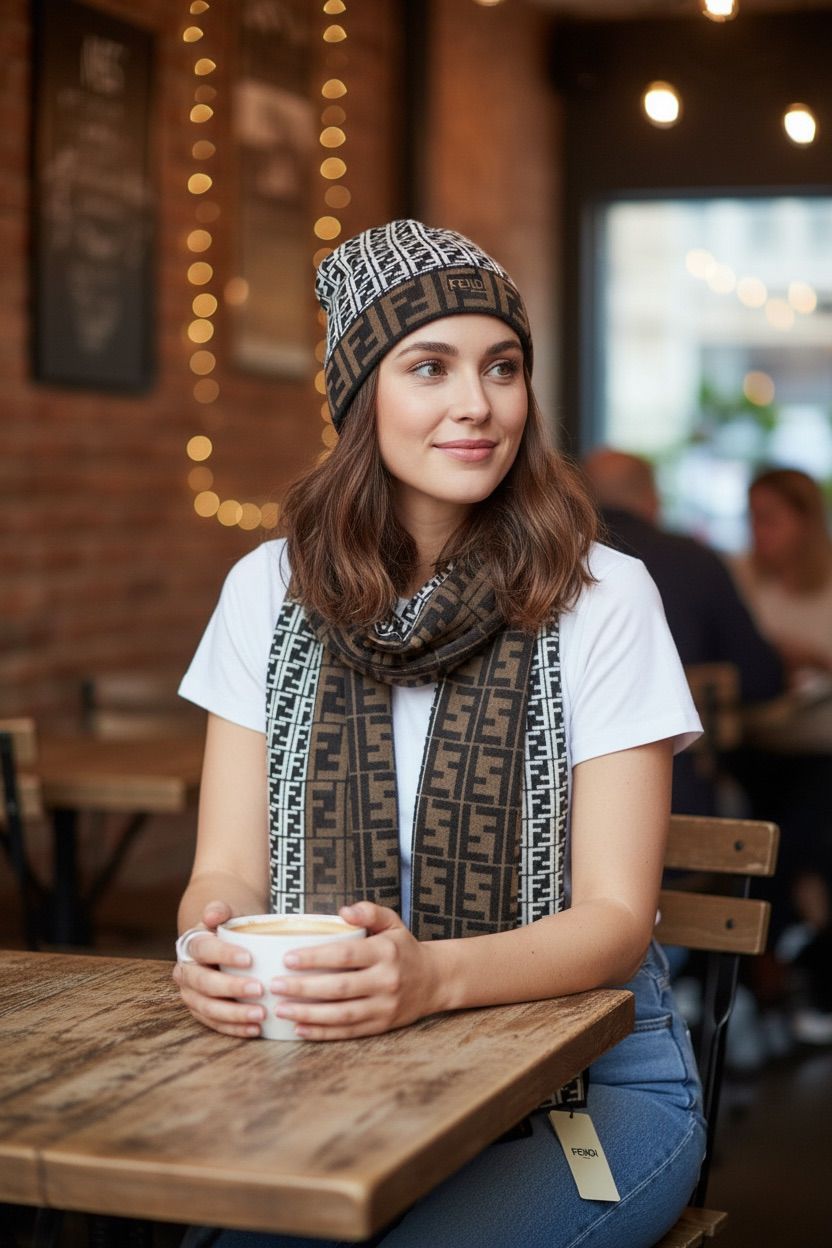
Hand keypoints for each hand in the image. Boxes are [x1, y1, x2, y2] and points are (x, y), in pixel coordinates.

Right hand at [172, 900, 265, 1038]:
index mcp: (192, 945)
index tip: (250, 959)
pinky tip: (254, 1029)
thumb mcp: (229, 912)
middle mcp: (186, 971)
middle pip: (203, 983)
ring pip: (207, 1007)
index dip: (224, 954)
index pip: (204, 949)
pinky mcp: (201, 1011)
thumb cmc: (233, 927)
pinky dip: (233, 1028)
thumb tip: (212, 915)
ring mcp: (191, 994)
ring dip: (234, 1014)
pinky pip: (214, 1023)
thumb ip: (221, 909)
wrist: (228, 941)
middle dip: (231, 988)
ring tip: (260, 1015)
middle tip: (259, 989)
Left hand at [269, 902, 439, 1040]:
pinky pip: (348, 1032)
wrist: (435, 980)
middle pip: (339, 988)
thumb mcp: (392, 922)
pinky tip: (299, 1029)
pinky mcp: (382, 1026)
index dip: (315, 958)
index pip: (345, 955)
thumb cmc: (403, 948)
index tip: (287, 958)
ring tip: (280, 1010)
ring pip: (341, 1015)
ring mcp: (384, 1007)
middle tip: (274, 986)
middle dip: (303, 988)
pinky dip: (322, 1033)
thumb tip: (343, 911)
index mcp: (385, 952)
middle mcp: (386, 981)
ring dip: (308, 1014)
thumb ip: (369, 911)